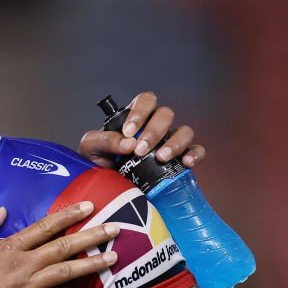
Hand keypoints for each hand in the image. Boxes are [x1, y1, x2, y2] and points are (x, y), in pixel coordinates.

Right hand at [0, 202, 117, 287]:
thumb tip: (3, 211)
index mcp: (9, 246)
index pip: (44, 227)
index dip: (68, 216)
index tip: (88, 206)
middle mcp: (23, 264)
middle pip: (63, 247)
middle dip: (91, 236)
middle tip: (115, 229)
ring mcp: (26, 287)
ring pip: (66, 272)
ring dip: (92, 265)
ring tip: (113, 258)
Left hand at [79, 91, 204, 167]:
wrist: (106, 187)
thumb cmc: (98, 161)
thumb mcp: (91, 147)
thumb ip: (104, 140)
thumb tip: (128, 143)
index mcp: (135, 118)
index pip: (146, 101)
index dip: (140, 112)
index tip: (128, 131)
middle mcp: (155, 126)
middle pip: (165, 115)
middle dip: (154, 131)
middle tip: (140, 150)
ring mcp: (170, 142)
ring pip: (184, 131)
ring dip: (174, 143)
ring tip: (160, 158)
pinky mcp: (180, 160)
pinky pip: (196, 151)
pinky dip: (194, 154)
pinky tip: (185, 163)